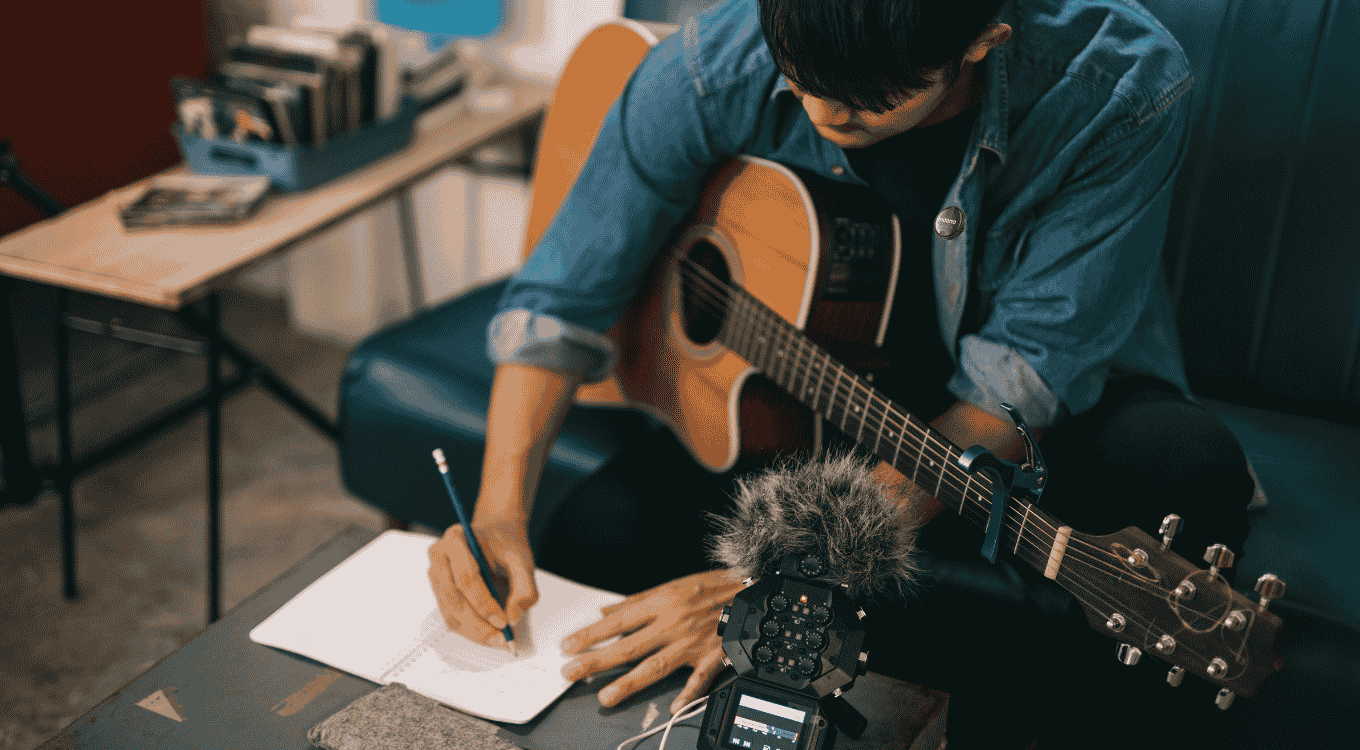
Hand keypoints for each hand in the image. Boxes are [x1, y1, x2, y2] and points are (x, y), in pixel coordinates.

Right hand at [427, 518, 538, 649]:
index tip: (503, 621)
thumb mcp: (523, 560)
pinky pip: (452, 618)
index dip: (483, 603)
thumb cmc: (505, 544)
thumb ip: (524, 587)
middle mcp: (439, 557)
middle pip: (452, 599)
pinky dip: (470, 630)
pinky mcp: (440, 593)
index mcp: (456, 539)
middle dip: (477, 623)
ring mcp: (436, 576)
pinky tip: (489, 634)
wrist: (495, 535)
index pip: (465, 577)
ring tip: (498, 639)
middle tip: (500, 637)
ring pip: (450, 613)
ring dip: (474, 631)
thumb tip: (513, 617)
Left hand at [560, 569, 744, 713]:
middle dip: (596, 661)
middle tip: (571, 673)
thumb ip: (637, 602)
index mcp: (662, 603)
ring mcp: (692, 643)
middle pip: (628, 647)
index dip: (591, 635)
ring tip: (606, 696)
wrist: (751, 591)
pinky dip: (687, 696)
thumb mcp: (672, 586)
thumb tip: (608, 611)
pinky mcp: (713, 657)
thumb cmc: (711, 587)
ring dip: (629, 683)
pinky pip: (699, 680)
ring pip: (655, 666)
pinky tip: (672, 709)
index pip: (618, 622)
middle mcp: (673, 624)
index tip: (568, 645)